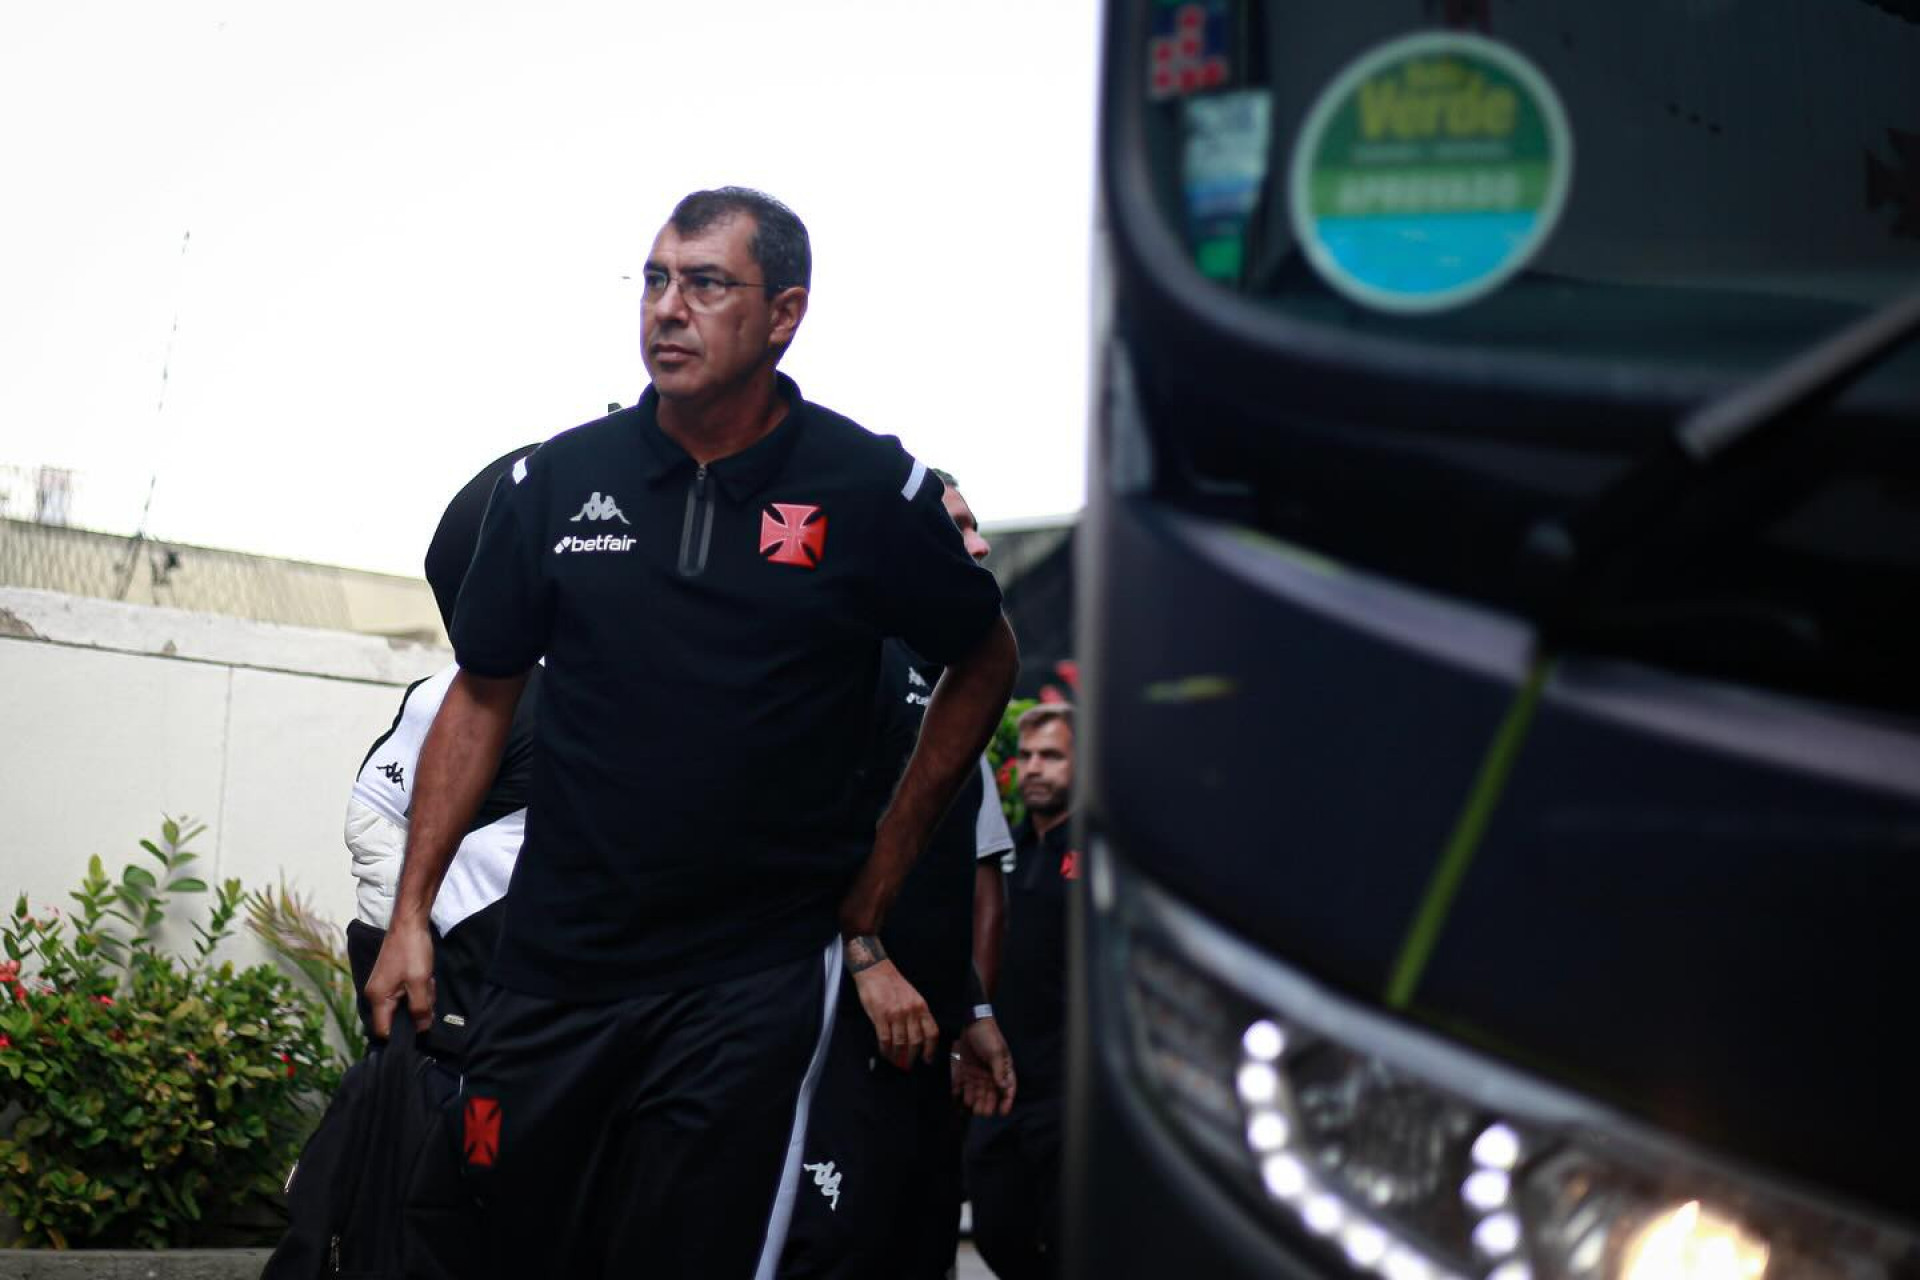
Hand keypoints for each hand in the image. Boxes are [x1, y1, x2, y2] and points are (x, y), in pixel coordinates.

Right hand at [364, 916, 435, 1037]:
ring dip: (420, 997)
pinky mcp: (393, 978)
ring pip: (405, 1004)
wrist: (410, 922)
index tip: (420, 1030)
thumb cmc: (412, 951)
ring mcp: (384, 985)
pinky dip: (419, 988)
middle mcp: (376, 994)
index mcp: (378, 998)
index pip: (383, 1031)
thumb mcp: (419, 982)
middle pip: (397, 1018)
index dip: (402, 1035)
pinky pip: (407, 992)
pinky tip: (427, 977)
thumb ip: (420, 1008)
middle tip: (428, 995)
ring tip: (428, 982)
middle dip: (416, 1010)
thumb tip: (422, 1030)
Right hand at [847, 948, 937, 1070]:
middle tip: (907, 1065)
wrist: (875, 970)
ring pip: (900, 1043)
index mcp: (921, 1006)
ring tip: (895, 1061)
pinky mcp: (881, 1016)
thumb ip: (916, 1014)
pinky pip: (885, 1039)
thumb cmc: (893, 984)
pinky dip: (885, 1050)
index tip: (927, 1060)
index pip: (931, 1032)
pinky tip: (884, 1052)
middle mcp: (911, 1011)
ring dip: (898, 1056)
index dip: (930, 1049)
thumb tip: (917, 1037)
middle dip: (912, 1056)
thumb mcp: (912, 997)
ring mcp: (896, 1014)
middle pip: (916, 1041)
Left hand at [951, 1016, 1016, 1116]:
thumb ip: (999, 1070)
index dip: (1006, 1102)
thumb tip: (1005, 1088)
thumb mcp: (996, 1052)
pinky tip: (958, 1098)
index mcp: (1003, 1070)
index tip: (1002, 1113)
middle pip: (991, 1095)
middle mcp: (991, 1075)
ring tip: (972, 1107)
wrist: (972, 1022)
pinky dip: (961, 1093)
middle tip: (983, 1112)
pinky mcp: (966, 1071)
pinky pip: (963, 1086)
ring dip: (975, 1101)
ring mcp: (978, 1074)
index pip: (1008, 1089)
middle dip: (988, 1105)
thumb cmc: (988, 1036)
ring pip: (978, 1093)